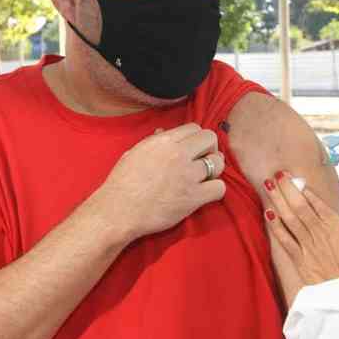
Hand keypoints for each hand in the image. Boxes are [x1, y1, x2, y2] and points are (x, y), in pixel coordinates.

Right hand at [88, 123, 225, 243]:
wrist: (118, 211)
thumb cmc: (121, 183)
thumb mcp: (134, 153)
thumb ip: (152, 141)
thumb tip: (162, 131)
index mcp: (163, 141)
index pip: (195, 128)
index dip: (197, 138)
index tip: (194, 149)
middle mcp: (178, 154)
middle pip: (210, 139)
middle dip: (210, 149)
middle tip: (203, 161)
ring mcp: (187, 175)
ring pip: (218, 163)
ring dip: (215, 169)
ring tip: (205, 178)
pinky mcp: (193, 197)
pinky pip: (219, 187)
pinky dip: (216, 190)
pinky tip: (206, 193)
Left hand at [264, 172, 338, 285]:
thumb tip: (334, 224)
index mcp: (337, 226)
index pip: (316, 202)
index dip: (303, 189)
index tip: (294, 178)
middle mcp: (320, 232)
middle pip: (299, 205)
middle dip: (287, 188)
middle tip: (278, 175)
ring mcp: (308, 245)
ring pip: (289, 217)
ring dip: (278, 199)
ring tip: (268, 185)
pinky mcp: (299, 259)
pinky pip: (284, 238)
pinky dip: (275, 224)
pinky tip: (268, 213)